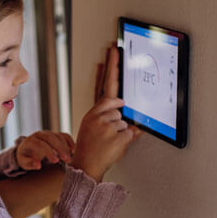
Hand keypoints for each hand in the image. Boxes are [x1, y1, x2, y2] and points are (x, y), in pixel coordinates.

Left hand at [16, 130, 74, 169]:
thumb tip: (38, 165)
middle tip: (66, 159)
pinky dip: (70, 141)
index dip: (49, 152)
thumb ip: (30, 163)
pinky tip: (73, 150)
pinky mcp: (54, 135)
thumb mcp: (24, 162)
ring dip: (65, 147)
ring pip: (58, 136)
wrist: (27, 149)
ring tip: (69, 159)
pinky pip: (64, 135)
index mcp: (30, 140)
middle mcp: (40, 134)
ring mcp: (48, 133)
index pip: (41, 144)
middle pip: (51, 138)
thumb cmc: (25, 157)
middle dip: (60, 148)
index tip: (55, 161)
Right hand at [72, 44, 140, 180]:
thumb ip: (109, 113)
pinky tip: (114, 146)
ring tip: (109, 142)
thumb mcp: (94, 126)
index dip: (110, 69)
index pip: (104, 87)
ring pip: (126, 121)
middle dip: (117, 91)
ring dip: (122, 132)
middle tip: (116, 52)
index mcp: (93, 113)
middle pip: (116, 101)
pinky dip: (127, 140)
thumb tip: (124, 104)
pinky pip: (131, 133)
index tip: (114, 52)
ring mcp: (108, 126)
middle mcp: (99, 116)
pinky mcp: (118, 136)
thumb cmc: (90, 147)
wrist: (85, 166)